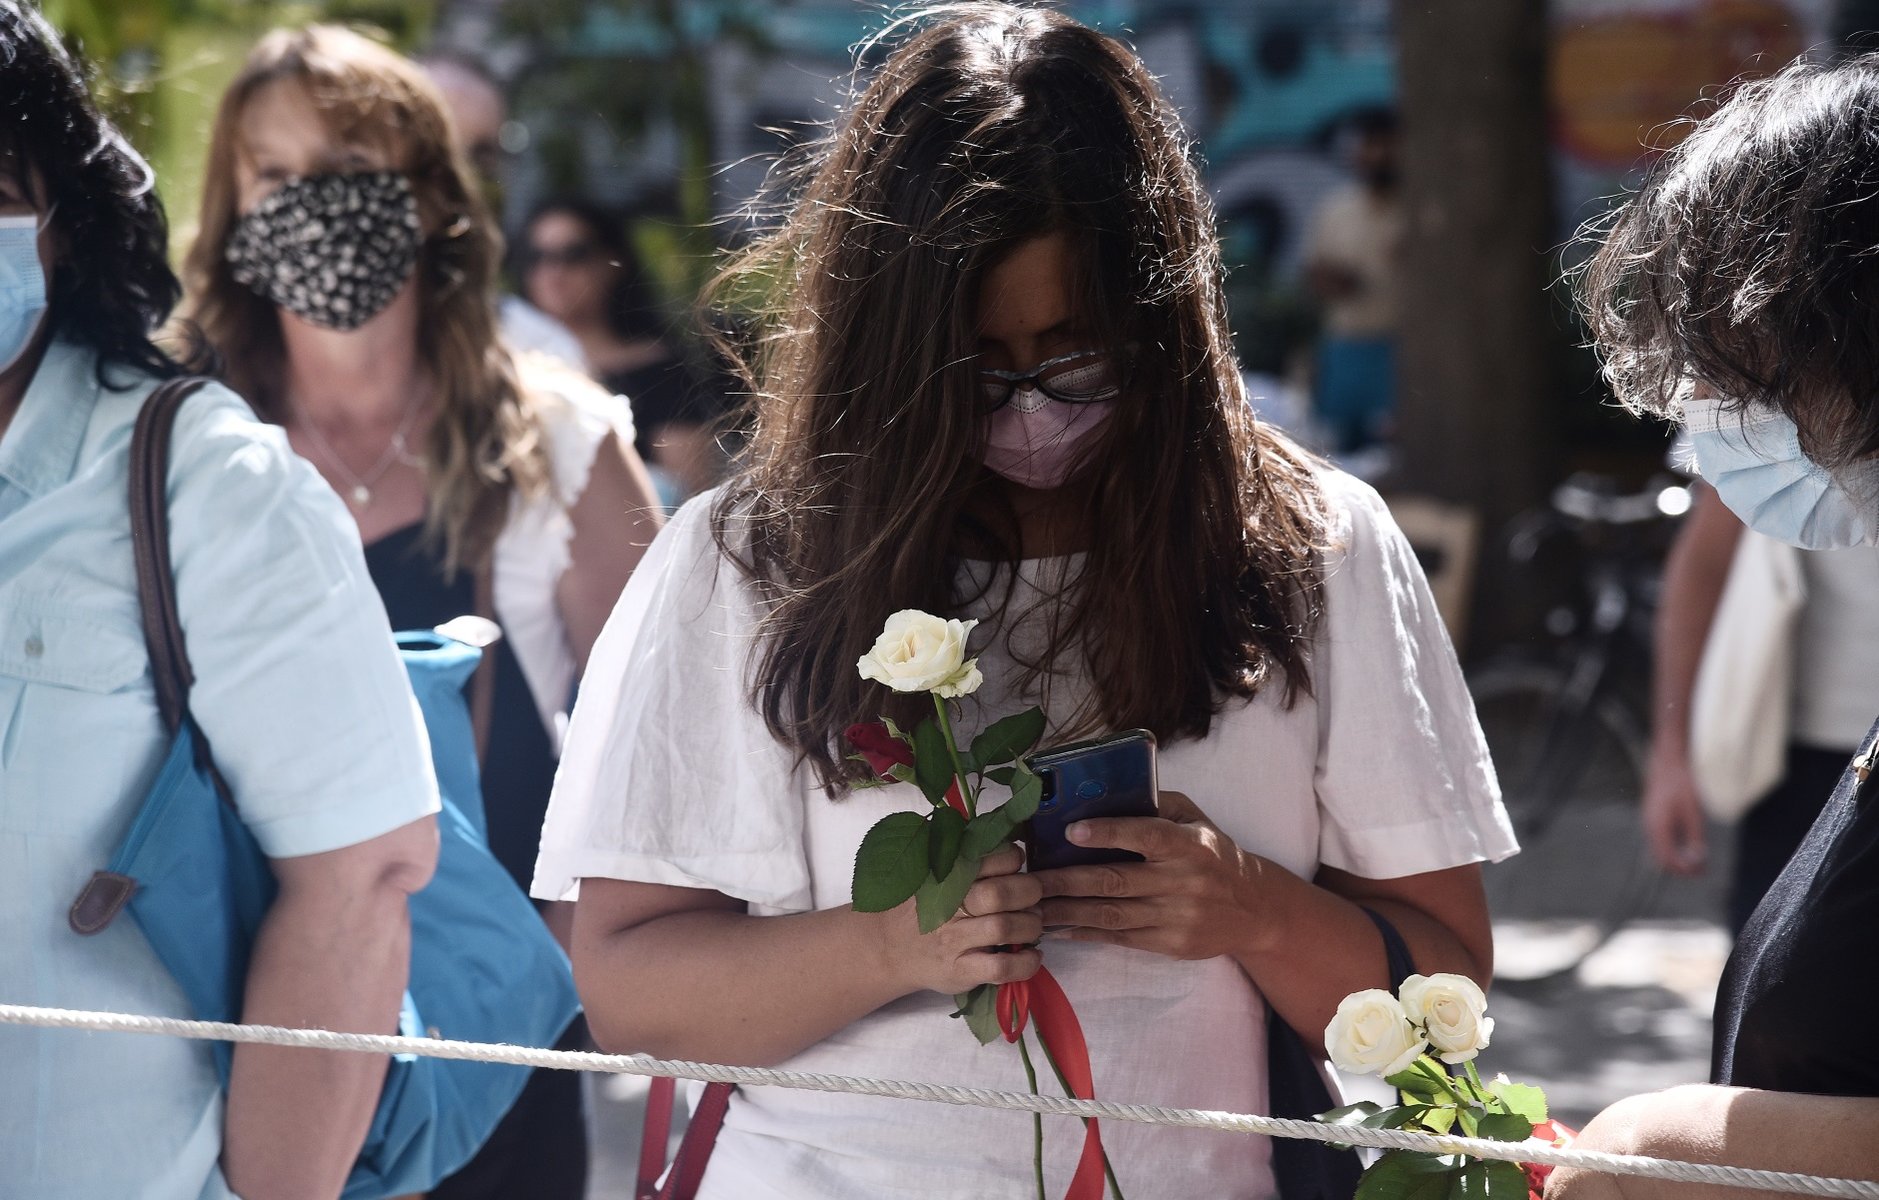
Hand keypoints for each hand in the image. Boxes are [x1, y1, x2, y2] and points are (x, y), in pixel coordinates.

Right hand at [877, 846, 1042, 995]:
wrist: (887, 948)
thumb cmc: (919, 906)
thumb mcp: (933, 872)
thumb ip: (964, 854)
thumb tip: (1004, 830)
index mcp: (947, 876)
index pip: (991, 857)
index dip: (1013, 859)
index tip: (1016, 867)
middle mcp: (950, 907)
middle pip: (1000, 893)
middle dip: (1029, 892)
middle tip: (1032, 897)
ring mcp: (954, 941)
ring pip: (1004, 928)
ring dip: (1031, 926)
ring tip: (1032, 925)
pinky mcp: (960, 971)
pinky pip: (1000, 968)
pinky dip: (1025, 962)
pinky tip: (1032, 955)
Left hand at [1031, 790, 1264, 959]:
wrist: (1254, 909)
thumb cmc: (1212, 853)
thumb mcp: (1195, 819)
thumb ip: (1156, 805)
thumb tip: (1103, 790)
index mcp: (1190, 844)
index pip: (1146, 835)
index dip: (1108, 832)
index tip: (1070, 830)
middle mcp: (1184, 882)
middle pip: (1116, 881)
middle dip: (1066, 881)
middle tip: (1028, 878)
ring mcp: (1177, 917)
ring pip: (1111, 914)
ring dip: (1066, 911)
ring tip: (1030, 906)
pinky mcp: (1170, 945)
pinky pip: (1119, 939)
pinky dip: (1084, 933)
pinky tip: (1056, 928)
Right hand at [1642, 750, 1707, 874]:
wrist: (1668, 761)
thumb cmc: (1681, 784)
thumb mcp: (1693, 812)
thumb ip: (1695, 837)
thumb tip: (1698, 859)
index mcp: (1657, 827)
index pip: (1668, 859)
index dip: (1684, 869)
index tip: (1701, 872)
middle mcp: (1649, 827)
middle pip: (1661, 857)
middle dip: (1681, 867)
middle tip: (1701, 871)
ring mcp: (1649, 822)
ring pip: (1660, 850)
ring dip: (1678, 858)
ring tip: (1698, 861)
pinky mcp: (1654, 817)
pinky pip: (1660, 840)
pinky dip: (1674, 848)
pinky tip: (1688, 846)